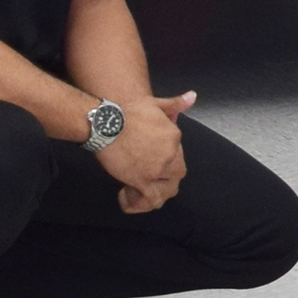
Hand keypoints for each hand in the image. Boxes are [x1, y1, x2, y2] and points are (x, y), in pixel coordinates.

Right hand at [98, 90, 195, 210]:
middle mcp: (170, 154)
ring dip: (159, 190)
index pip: (177, 153)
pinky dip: (143, 202)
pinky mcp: (141, 180)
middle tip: (148, 173)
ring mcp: (157, 169)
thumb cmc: (126, 112)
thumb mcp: (154, 104)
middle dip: (166, 175)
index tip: (150, 154)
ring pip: (168, 188)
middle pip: (177, 172)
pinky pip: (151, 198)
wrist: (105, 124)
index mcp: (174, 136)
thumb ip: (175, 104)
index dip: (165, 156)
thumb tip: (193, 96)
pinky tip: (128, 195)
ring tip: (142, 188)